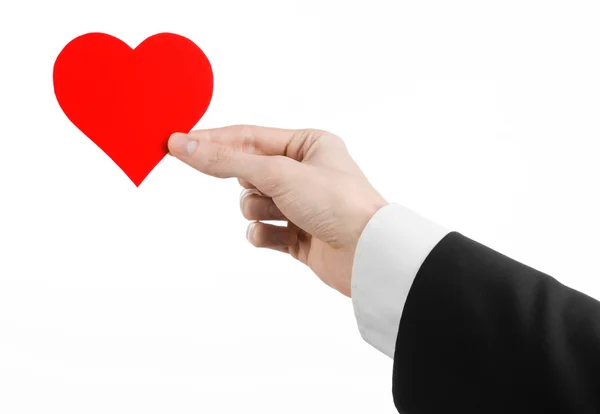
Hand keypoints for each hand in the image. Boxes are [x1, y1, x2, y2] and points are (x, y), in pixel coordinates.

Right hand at [168, 125, 387, 296]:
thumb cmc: (336, 202)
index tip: (177, 143)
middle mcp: (306, 172)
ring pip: (253, 203)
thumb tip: (184, 145)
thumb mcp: (278, 173)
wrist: (367, 254)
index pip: (249, 137)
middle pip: (249, 172)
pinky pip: (263, 231)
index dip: (212, 141)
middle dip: (248, 183)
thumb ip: (228, 161)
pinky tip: (281, 237)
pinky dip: (265, 234)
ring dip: (259, 211)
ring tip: (282, 216)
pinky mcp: (298, 235)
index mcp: (309, 144)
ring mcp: (301, 205)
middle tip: (262, 188)